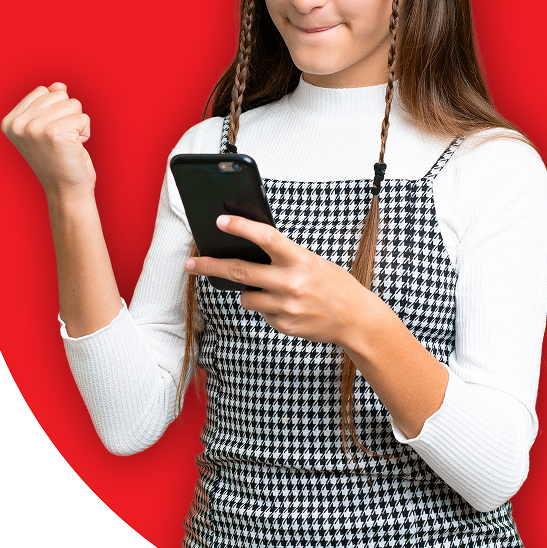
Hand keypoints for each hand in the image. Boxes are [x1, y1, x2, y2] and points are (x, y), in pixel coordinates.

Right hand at [1, 82, 95, 199]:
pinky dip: (86, 132)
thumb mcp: (47, 127)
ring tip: (68, 143)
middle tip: (61, 140)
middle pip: (59, 94)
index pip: (42, 92)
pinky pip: (84, 117)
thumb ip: (49, 103)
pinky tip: (76, 147)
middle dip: (68, 115)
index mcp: (10, 121)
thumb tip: (58, 85)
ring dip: (78, 123)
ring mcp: (35, 128)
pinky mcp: (56, 133)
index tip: (49, 134)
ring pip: (73, 103)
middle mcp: (18, 124)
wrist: (65, 190)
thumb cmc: (59, 159)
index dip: (54, 110)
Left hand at [185, 214, 384, 345]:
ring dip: (250, 291)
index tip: (220, 221)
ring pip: (246, 296)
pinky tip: (288, 307)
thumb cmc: (333, 284)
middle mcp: (291, 283)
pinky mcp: (283, 326)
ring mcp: (286, 307)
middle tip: (191, 263)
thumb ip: (284, 256)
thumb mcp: (313, 262)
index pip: (265, 238)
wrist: (355, 319)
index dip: (240, 227)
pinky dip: (268, 308)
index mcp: (301, 259)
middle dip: (210, 266)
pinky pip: (261, 313)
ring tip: (274, 291)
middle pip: (239, 271)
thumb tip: (249, 249)